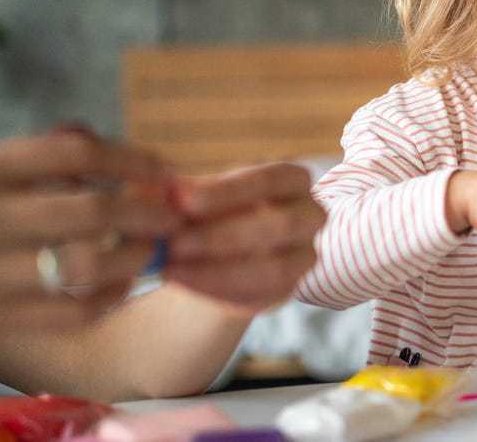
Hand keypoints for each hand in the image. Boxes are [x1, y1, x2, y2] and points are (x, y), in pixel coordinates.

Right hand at [0, 128, 178, 329]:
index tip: (163, 168)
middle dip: (147, 212)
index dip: (130, 159)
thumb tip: (100, 142)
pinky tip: (122, 284)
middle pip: (93, 210)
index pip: (76, 152)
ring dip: (135, 255)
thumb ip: (41, 155)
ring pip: (88, 264)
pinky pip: (73, 311)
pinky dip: (110, 297)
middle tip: (173, 216)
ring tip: (151, 249)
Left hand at [164, 163, 325, 316]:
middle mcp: (309, 216)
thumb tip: (167, 192)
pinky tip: (182, 281)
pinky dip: (216, 289)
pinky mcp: (288, 290)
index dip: (229, 191)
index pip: (272, 179)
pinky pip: (260, 296)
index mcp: (293, 180)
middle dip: (223, 236)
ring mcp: (304, 256)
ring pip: (274, 268)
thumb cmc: (203, 212)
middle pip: (281, 225)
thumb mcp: (191, 195)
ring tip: (169, 268)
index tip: (181, 200)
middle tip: (174, 243)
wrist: (207, 255)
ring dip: (218, 270)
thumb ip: (180, 193)